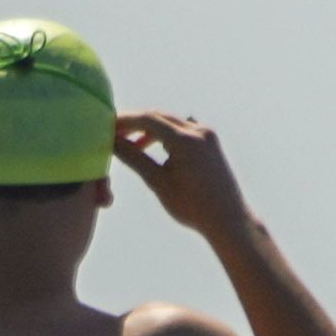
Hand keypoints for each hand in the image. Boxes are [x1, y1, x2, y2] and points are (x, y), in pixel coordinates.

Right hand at [117, 111, 257, 239]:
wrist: (229, 220)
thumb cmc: (193, 207)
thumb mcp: (158, 182)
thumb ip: (134, 158)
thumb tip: (111, 142)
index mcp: (185, 140)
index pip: (147, 119)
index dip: (124, 121)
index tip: (106, 127)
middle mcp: (198, 131)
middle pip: (158, 116)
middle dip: (134, 123)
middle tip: (113, 133)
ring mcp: (207, 135)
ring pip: (170, 122)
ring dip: (148, 129)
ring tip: (130, 145)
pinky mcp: (211, 142)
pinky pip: (182, 129)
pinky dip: (164, 135)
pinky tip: (152, 148)